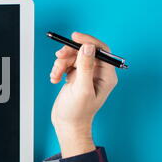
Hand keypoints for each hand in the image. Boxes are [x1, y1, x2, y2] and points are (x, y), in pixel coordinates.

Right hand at [50, 32, 117, 157]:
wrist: (67, 125)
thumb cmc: (77, 112)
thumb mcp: (81, 89)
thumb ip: (85, 67)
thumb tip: (88, 47)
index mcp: (107, 75)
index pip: (101, 50)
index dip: (88, 41)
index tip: (74, 37)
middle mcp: (98, 73)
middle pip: (84, 51)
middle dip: (69, 54)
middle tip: (58, 57)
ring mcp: (86, 74)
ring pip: (72, 57)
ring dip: (61, 63)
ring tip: (55, 75)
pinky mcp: (76, 76)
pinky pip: (66, 64)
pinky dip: (58, 69)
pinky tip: (55, 79)